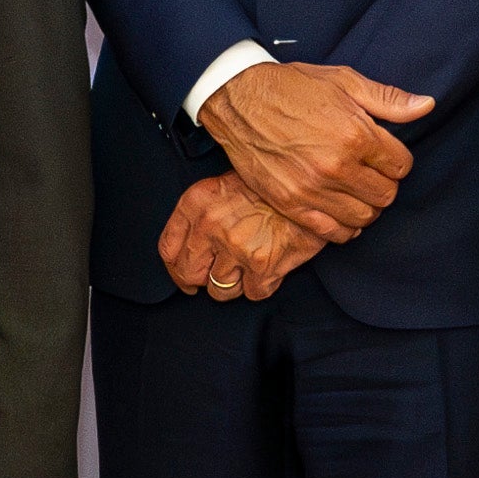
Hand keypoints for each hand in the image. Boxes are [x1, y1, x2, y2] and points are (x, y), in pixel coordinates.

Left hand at [159, 175, 325, 300]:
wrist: (310, 183)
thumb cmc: (270, 185)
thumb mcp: (225, 185)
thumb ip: (201, 213)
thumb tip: (188, 247)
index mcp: (196, 203)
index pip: (168, 249)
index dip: (175, 268)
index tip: (184, 274)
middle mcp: (211, 226)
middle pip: (190, 274)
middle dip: (202, 279)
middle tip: (215, 276)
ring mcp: (236, 248)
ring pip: (220, 290)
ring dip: (233, 283)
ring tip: (248, 265)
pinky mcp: (262, 267)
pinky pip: (252, 293)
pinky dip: (261, 285)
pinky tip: (268, 266)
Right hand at [198, 60, 433, 242]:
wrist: (239, 99)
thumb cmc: (292, 87)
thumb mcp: (344, 81)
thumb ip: (388, 99)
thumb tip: (426, 106)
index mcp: (356, 135)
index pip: (401, 166)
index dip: (396, 160)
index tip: (384, 154)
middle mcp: (337, 167)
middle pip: (386, 195)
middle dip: (383, 183)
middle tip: (370, 171)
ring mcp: (313, 190)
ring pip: (364, 217)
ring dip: (366, 206)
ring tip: (355, 189)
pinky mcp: (291, 205)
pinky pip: (333, 233)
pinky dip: (344, 227)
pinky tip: (340, 209)